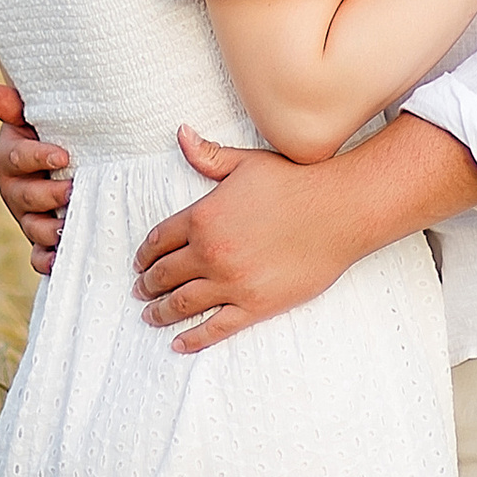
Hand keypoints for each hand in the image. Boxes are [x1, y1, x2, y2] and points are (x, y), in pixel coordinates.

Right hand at [0, 79, 72, 276]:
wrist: (64, 162)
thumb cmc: (50, 135)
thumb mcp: (34, 118)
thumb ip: (14, 107)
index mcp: (9, 159)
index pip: (18, 157)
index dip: (39, 157)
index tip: (62, 155)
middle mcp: (14, 191)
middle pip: (25, 197)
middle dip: (48, 196)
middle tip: (73, 190)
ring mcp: (27, 218)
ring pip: (32, 228)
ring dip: (49, 230)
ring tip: (69, 226)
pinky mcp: (40, 241)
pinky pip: (38, 257)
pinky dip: (47, 261)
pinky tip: (59, 259)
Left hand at [134, 127, 362, 349]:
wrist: (338, 211)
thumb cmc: (295, 183)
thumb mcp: (246, 163)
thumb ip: (208, 155)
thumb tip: (180, 134)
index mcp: (203, 217)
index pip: (160, 240)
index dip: (145, 253)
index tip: (139, 262)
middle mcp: (210, 253)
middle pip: (165, 274)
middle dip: (148, 284)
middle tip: (139, 290)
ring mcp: (231, 283)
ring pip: (183, 304)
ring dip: (161, 311)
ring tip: (150, 315)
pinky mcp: (255, 305)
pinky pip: (215, 327)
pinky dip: (193, 339)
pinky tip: (179, 342)